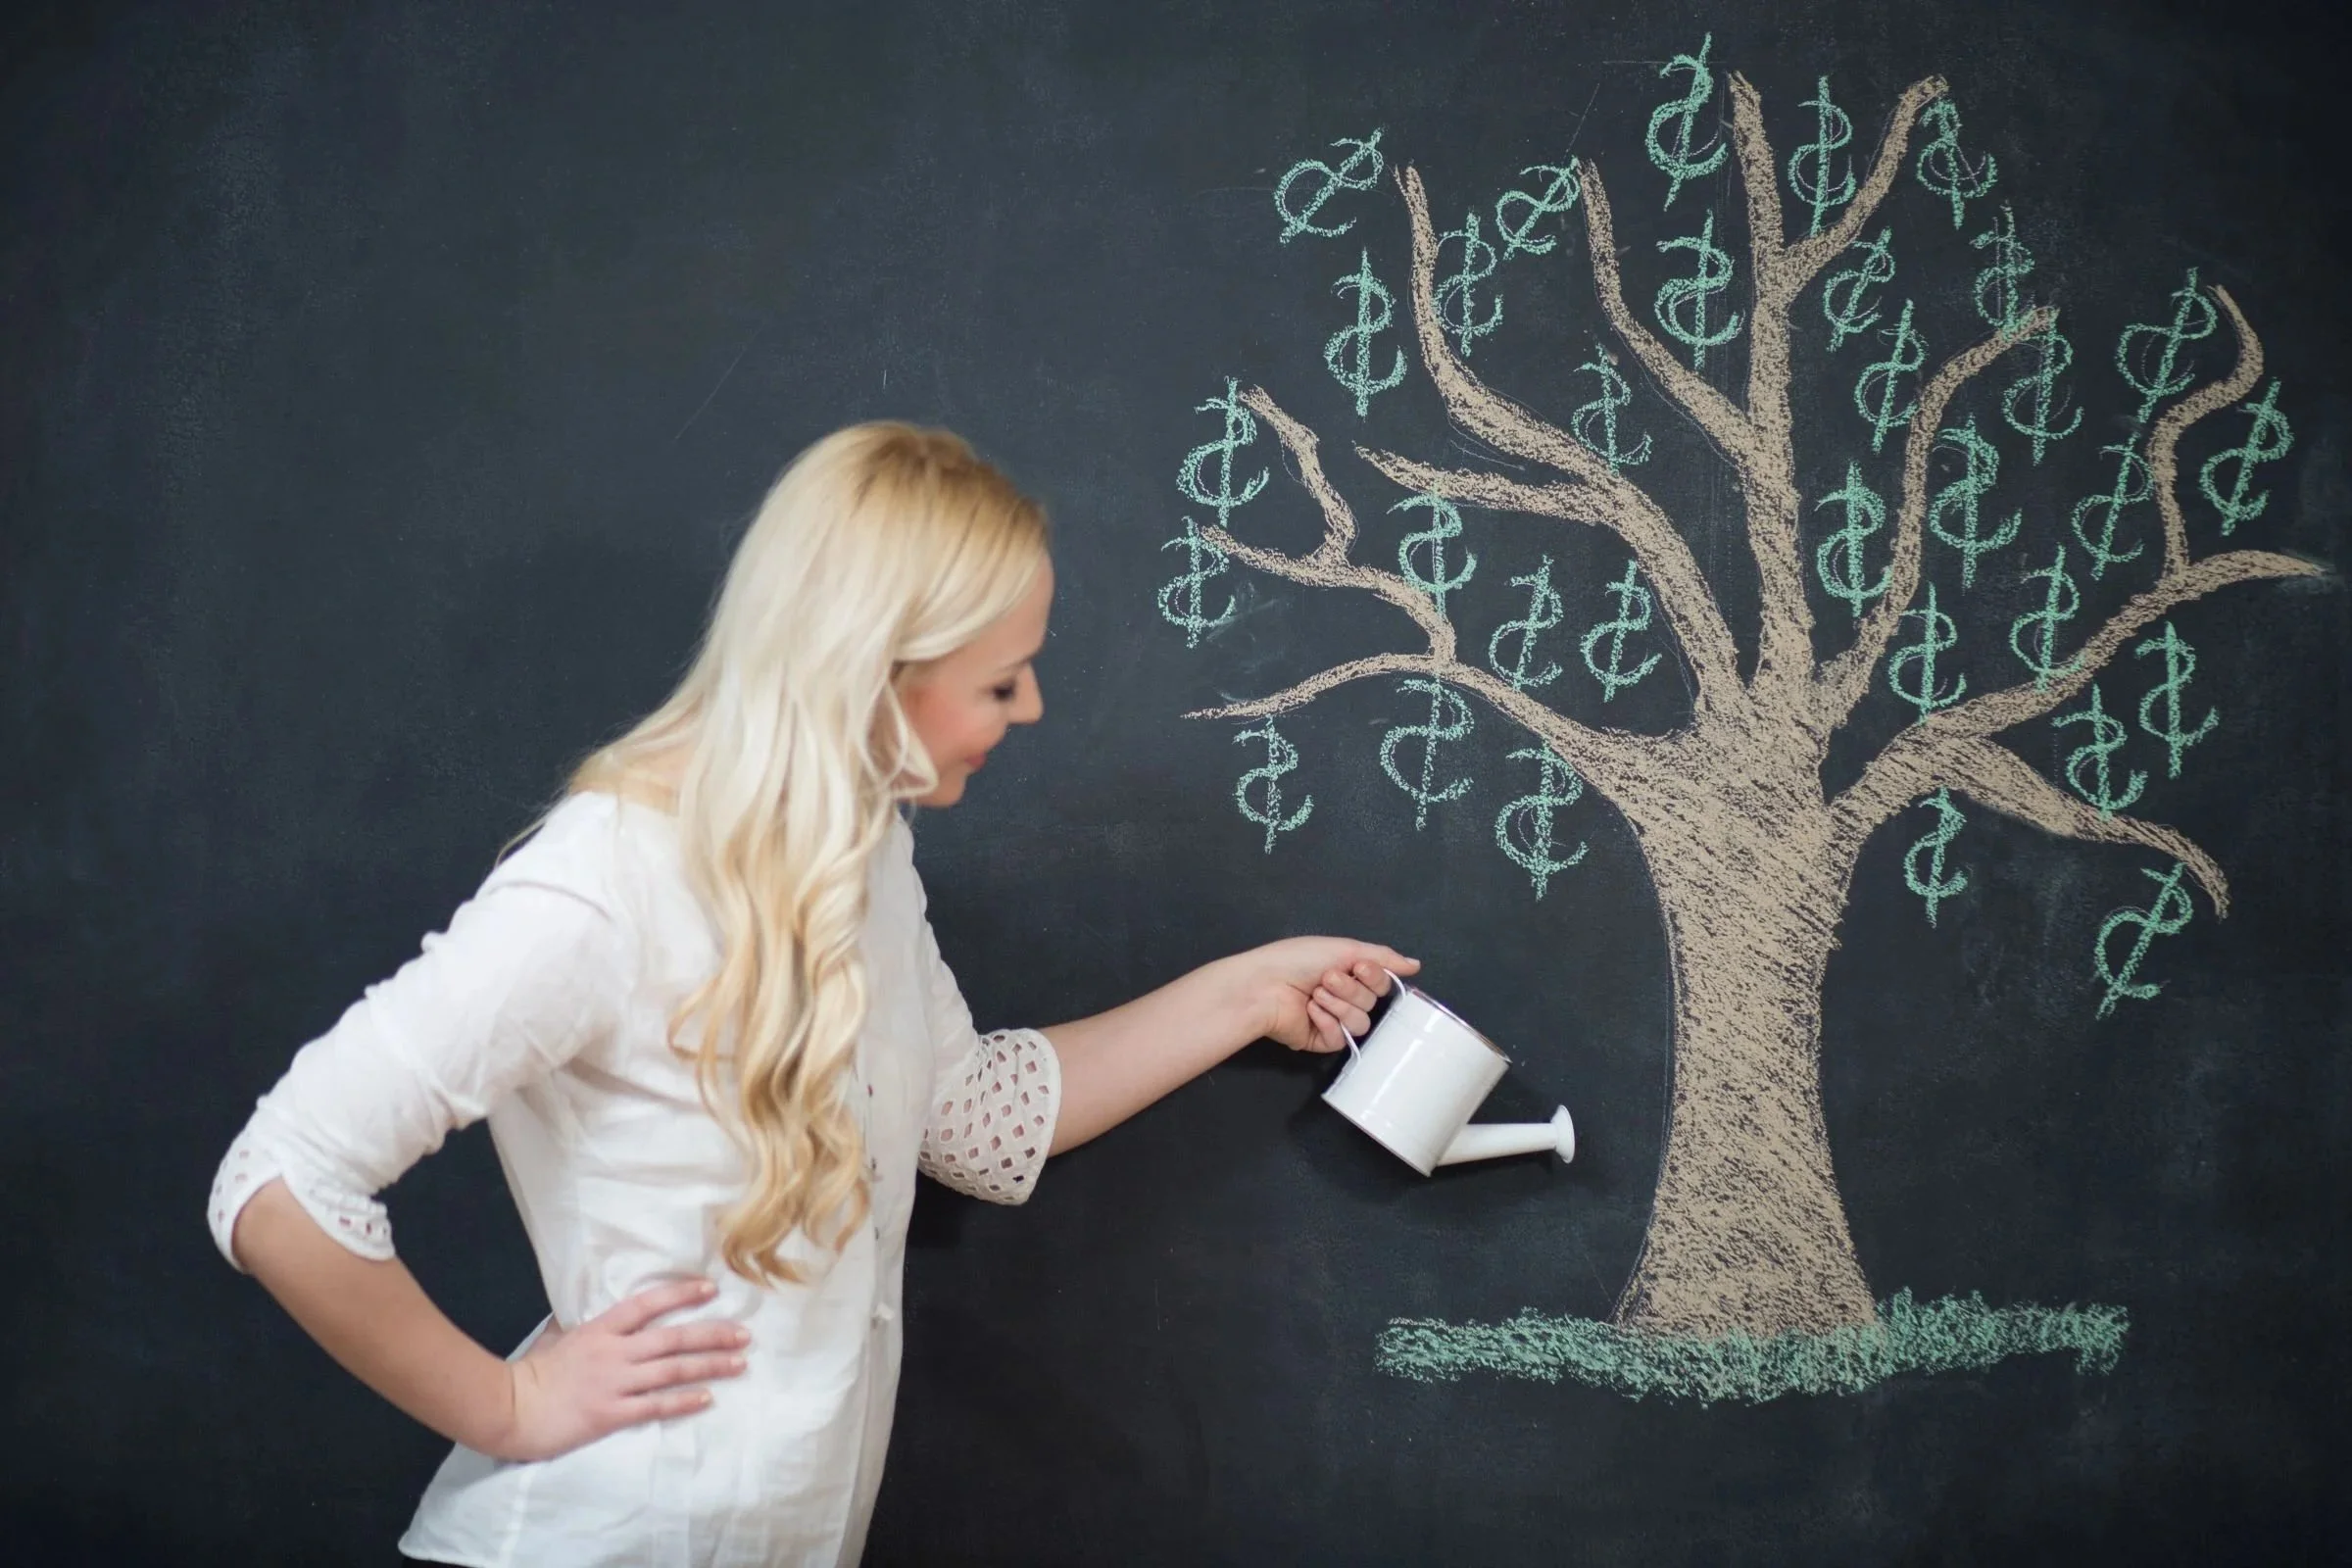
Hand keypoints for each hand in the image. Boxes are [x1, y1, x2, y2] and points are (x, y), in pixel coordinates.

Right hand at [491, 1278, 749, 1461]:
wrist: (509, 1407)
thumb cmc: (533, 1373)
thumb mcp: (561, 1338)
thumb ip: (590, 1330)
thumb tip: (608, 1321)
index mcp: (601, 1329)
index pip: (648, 1304)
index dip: (681, 1294)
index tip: (711, 1289)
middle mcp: (614, 1351)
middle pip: (673, 1337)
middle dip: (713, 1334)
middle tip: (744, 1335)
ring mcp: (614, 1382)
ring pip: (672, 1369)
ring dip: (709, 1366)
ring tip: (739, 1364)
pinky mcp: (610, 1413)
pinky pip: (655, 1405)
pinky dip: (683, 1400)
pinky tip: (707, 1397)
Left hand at [1237, 937, 1419, 1054]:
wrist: (1264, 985)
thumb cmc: (1298, 960)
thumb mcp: (1345, 948)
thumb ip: (1383, 958)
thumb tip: (1415, 965)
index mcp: (1348, 974)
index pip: (1381, 984)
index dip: (1374, 977)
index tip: (1358, 966)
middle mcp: (1343, 997)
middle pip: (1372, 1003)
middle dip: (1350, 989)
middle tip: (1326, 978)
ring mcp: (1332, 1020)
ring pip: (1360, 1022)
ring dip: (1338, 1005)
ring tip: (1315, 994)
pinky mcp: (1321, 1041)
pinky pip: (1341, 1038)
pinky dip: (1326, 1022)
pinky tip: (1309, 1011)